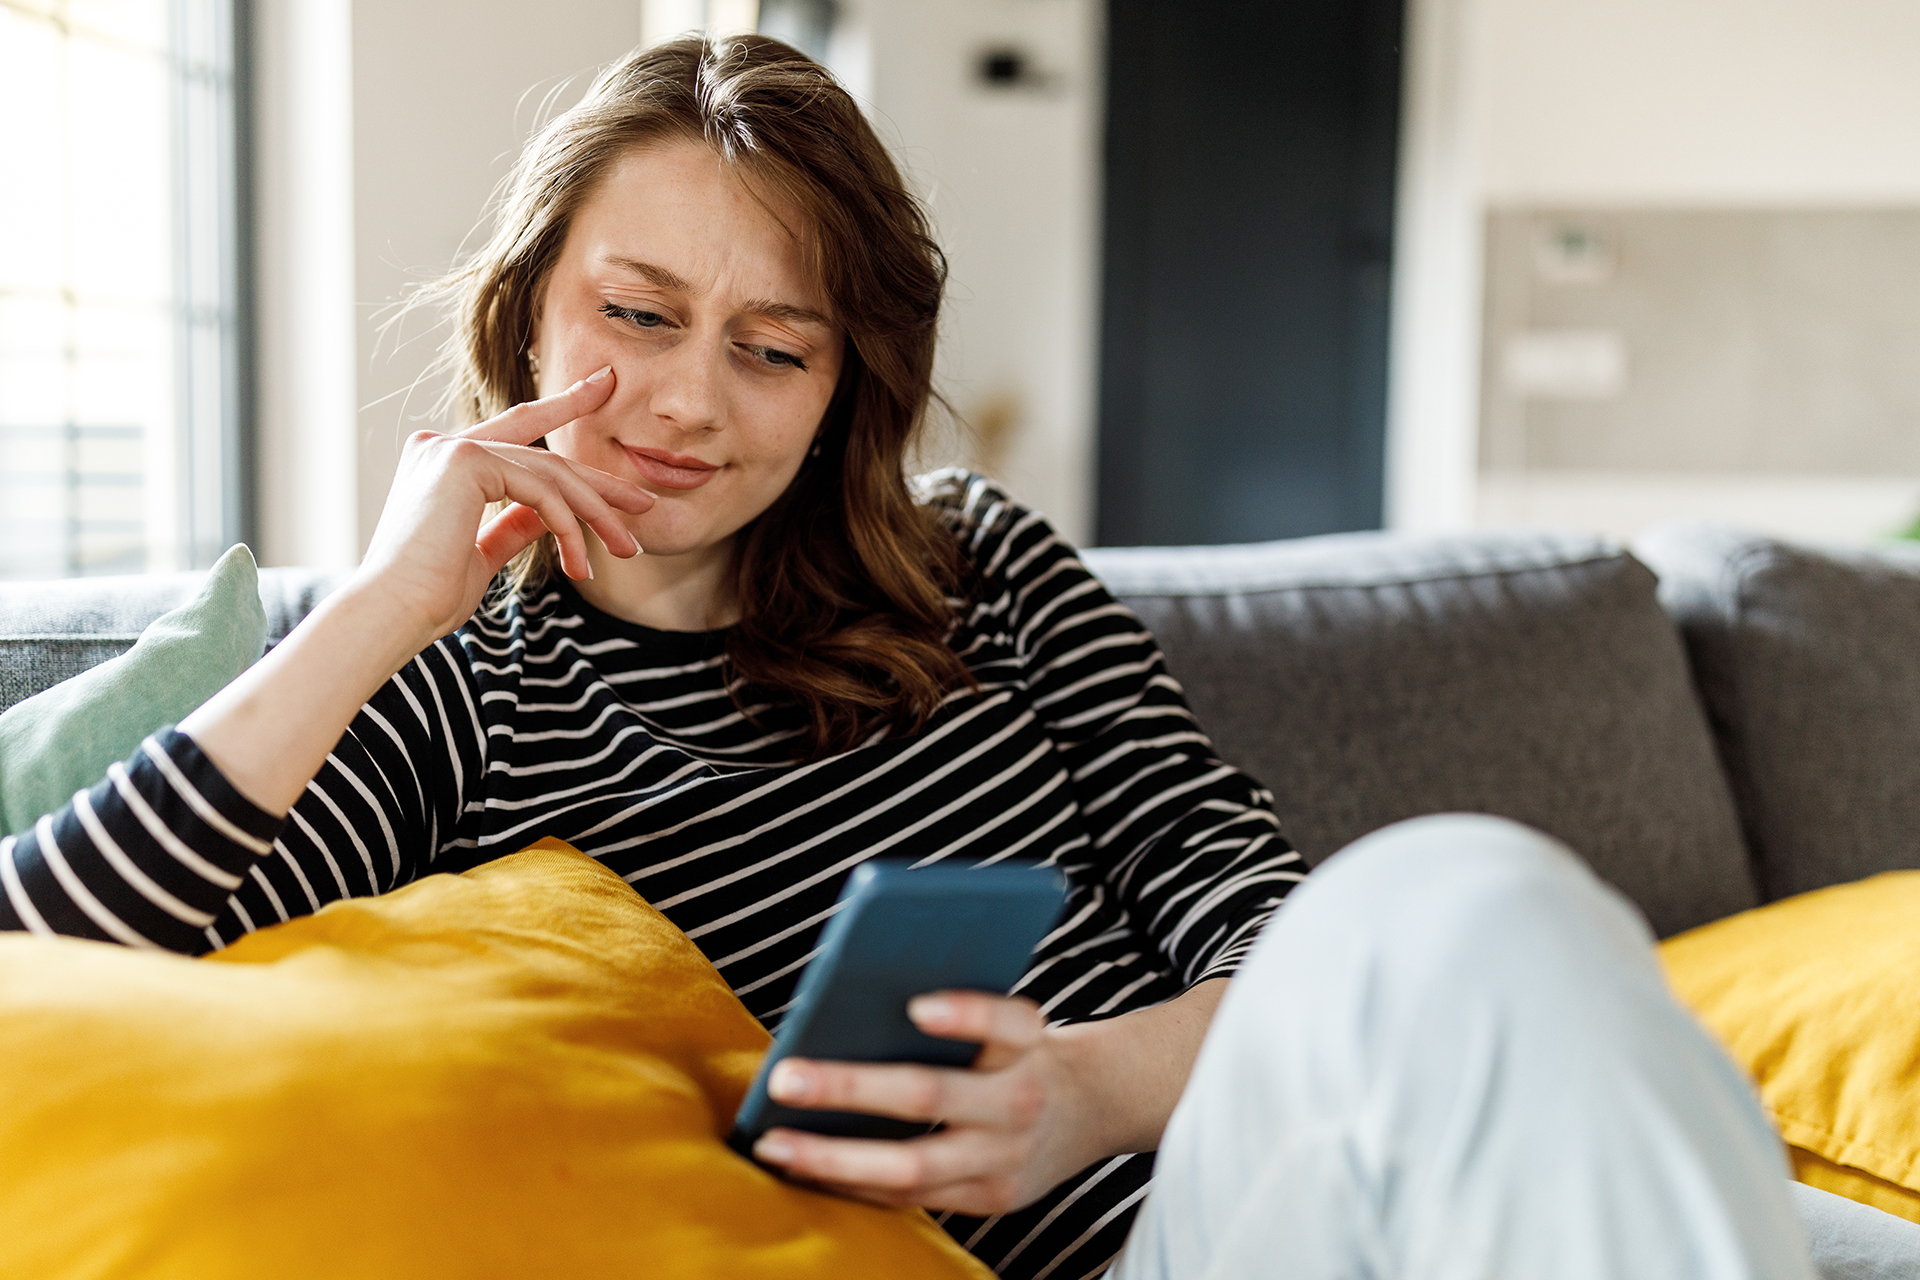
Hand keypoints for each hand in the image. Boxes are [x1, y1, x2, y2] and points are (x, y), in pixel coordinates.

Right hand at [355, 366, 654, 645]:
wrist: (392, 613)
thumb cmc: (428, 596)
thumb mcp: (483, 552)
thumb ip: (514, 525)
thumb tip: (550, 515)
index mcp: (442, 460)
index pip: (515, 430)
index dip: (563, 406)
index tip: (603, 386)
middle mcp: (442, 444)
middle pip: (543, 456)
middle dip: (599, 483)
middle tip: (644, 506)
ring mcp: (450, 448)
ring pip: (550, 475)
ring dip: (597, 516)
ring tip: (627, 549)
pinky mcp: (463, 462)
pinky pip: (540, 491)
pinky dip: (569, 526)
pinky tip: (580, 562)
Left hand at [749, 992, 1108, 1216]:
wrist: (1091, 1108)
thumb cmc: (1020, 1049)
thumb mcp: (1010, 1019)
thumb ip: (958, 1011)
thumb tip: (851, 1001)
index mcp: (1030, 1042)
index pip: (1008, 1021)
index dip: (967, 1014)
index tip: (916, 1005)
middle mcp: (1020, 1100)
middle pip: (932, 1094)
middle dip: (852, 1087)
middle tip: (786, 1077)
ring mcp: (1005, 1158)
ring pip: (912, 1165)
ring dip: (834, 1157)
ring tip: (774, 1142)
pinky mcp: (991, 1198)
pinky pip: (911, 1197)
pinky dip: (854, 1183)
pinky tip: (806, 1167)